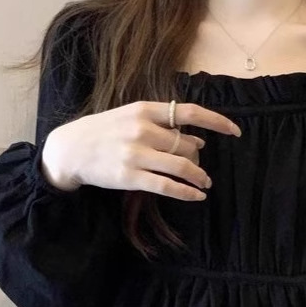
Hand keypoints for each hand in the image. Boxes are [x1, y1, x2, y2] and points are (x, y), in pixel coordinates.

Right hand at [40, 100, 241, 199]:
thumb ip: (161, 124)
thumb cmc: (103, 132)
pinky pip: (167, 186)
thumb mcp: (130, 116)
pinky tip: (196, 196)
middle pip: (187, 144)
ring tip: (205, 184)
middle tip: (200, 168)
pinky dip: (186, 192)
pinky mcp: (130, 177)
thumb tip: (198, 140)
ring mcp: (136, 154)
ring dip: (199, 177)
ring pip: (181, 166)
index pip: (190, 112)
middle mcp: (142, 129)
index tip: (235, 131)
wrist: (69, 149)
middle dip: (198, 158)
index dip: (217, 122)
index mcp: (145, 110)